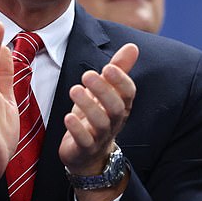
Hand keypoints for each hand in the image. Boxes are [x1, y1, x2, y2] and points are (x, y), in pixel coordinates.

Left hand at [59, 43, 138, 176]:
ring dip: (88, 106)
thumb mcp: (106, 91)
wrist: (87, 153)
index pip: (128, 93)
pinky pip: (84, 141)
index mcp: (121, 105)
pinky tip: (68, 117)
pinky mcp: (85, 148)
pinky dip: (77, 130)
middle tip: (87, 75)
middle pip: (115, 107)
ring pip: (100, 123)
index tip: (108, 67)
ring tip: (74, 89)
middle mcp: (114, 121)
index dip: (121, 81)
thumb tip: (133, 47)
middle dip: (103, 90)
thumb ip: (118, 69)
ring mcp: (100, 136)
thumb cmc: (97, 115)